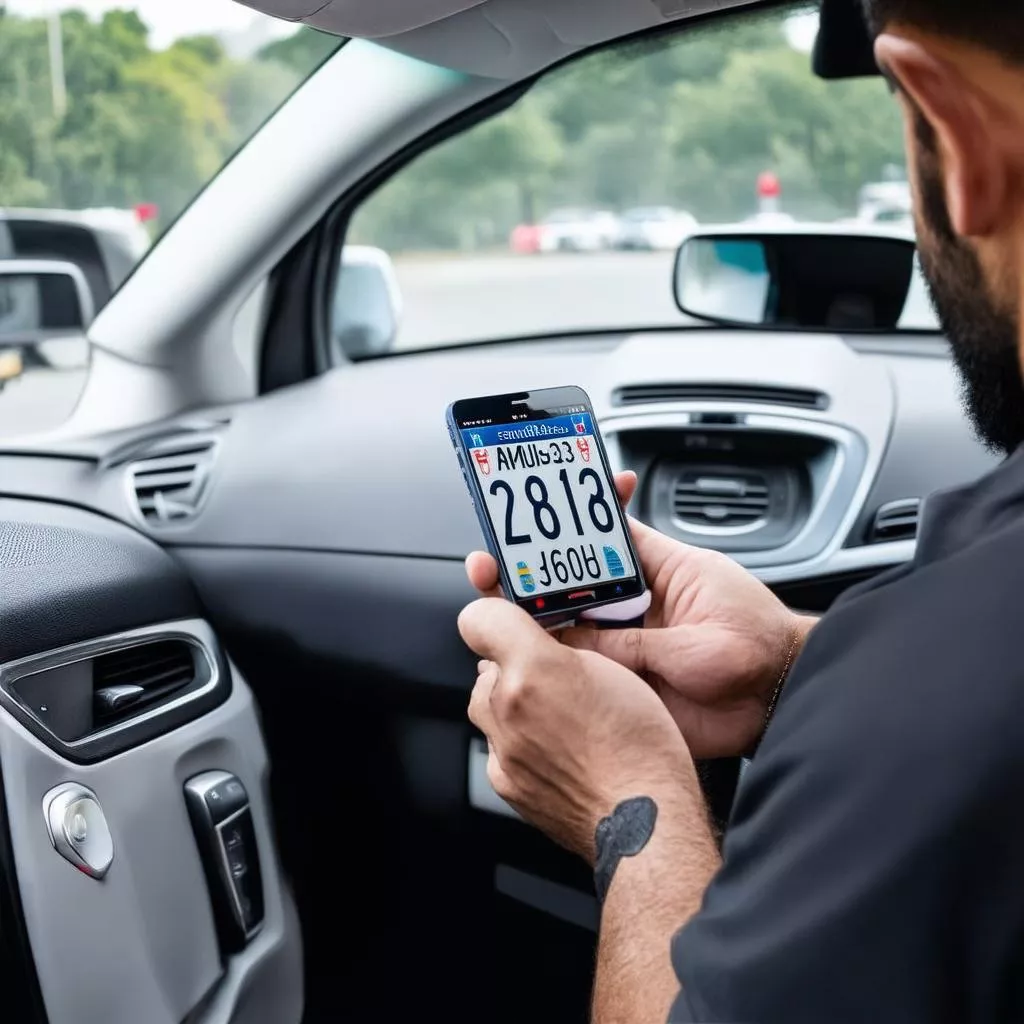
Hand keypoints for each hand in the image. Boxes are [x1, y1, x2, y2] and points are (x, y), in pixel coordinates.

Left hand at [459, 598, 696, 862]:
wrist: (643, 817)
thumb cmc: (640, 745)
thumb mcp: (614, 666)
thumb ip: (565, 645)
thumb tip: (539, 639)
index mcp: (535, 667)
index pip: (478, 618)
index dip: (496, 616)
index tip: (511, 624)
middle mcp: (507, 706)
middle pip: (486, 667)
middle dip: (514, 668)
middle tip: (555, 679)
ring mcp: (503, 748)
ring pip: (490, 709)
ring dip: (513, 706)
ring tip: (560, 718)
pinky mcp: (504, 782)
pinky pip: (498, 748)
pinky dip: (518, 744)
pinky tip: (556, 750)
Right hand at [465, 472, 814, 758]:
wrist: (780, 703)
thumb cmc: (757, 647)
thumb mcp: (697, 636)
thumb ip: (636, 643)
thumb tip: (579, 646)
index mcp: (656, 571)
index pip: (602, 534)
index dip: (568, 520)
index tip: (533, 505)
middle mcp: (632, 604)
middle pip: (568, 581)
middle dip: (528, 571)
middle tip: (491, 564)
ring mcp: (624, 643)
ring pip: (564, 626)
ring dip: (529, 616)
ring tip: (492, 605)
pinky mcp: (621, 682)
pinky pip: (576, 671)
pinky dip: (547, 664)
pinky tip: (519, 656)